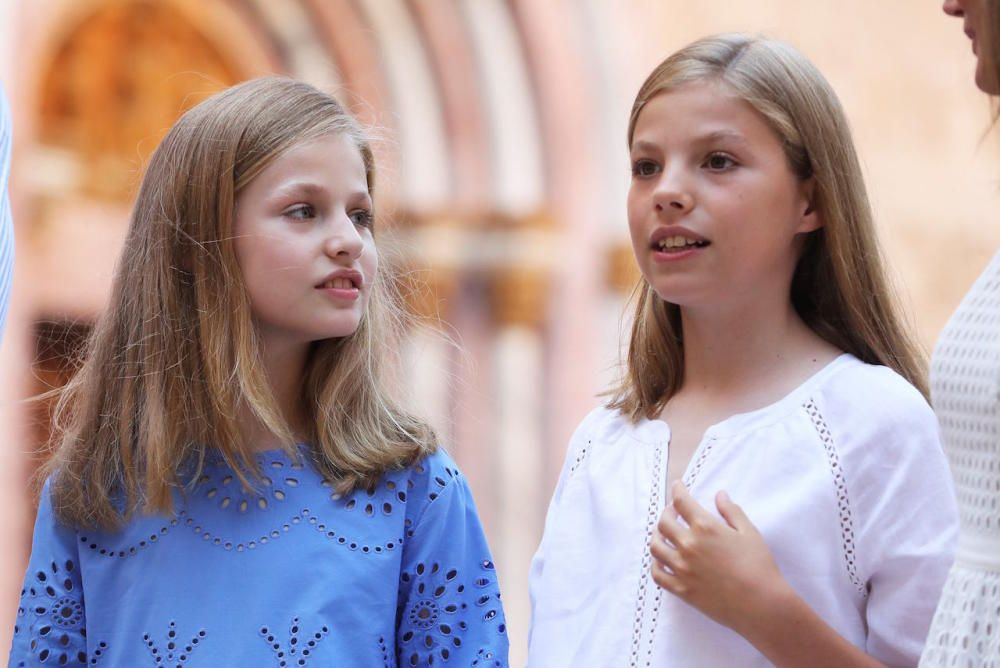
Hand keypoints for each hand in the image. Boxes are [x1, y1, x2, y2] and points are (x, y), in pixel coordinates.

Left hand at [650, 481, 793, 635]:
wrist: (761, 604)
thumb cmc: (759, 566)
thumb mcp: (749, 532)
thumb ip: (731, 511)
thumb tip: (720, 494)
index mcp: (705, 527)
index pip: (682, 501)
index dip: (677, 490)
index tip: (677, 485)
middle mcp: (688, 545)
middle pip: (663, 522)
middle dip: (667, 512)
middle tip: (673, 511)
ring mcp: (682, 568)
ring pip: (656, 547)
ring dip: (658, 536)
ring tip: (664, 534)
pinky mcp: (681, 589)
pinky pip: (657, 574)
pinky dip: (656, 564)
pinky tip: (661, 560)